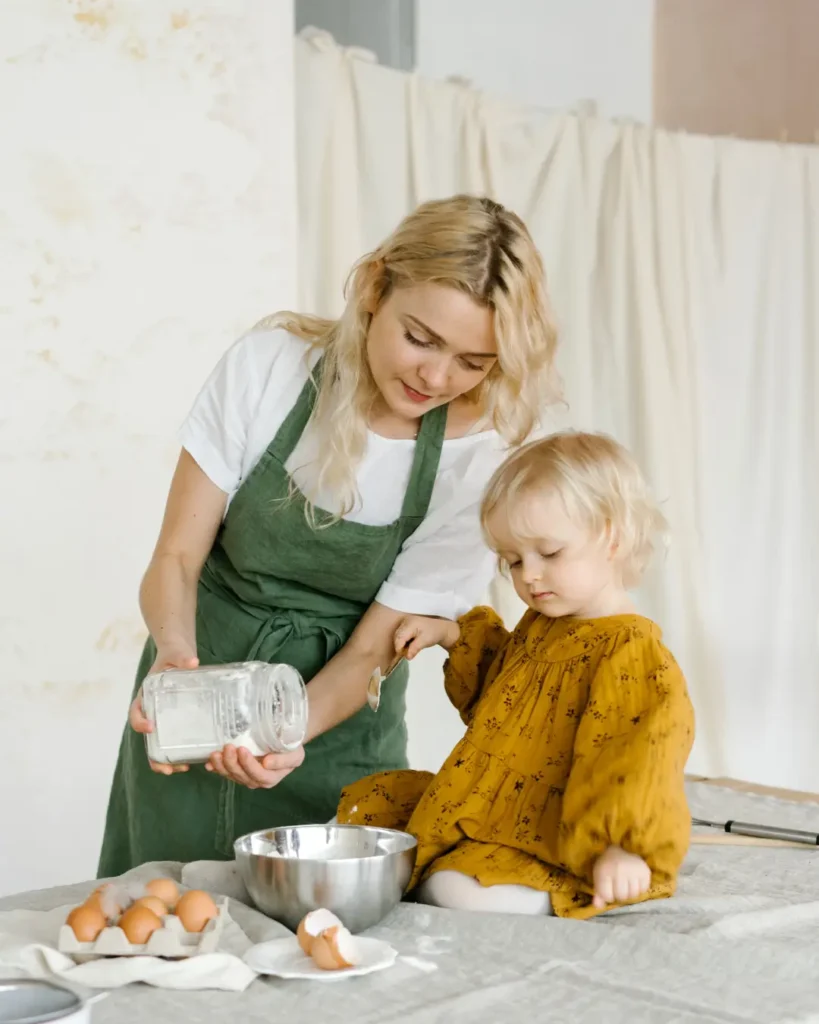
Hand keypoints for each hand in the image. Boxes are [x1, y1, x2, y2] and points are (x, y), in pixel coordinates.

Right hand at [130, 642, 198, 775]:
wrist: (180, 655)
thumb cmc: (174, 655)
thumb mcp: (177, 654)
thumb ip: (182, 657)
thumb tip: (192, 662)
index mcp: (146, 695)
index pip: (136, 711)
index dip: (140, 721)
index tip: (150, 727)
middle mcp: (152, 710)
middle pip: (146, 738)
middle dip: (153, 755)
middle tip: (166, 767)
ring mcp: (164, 718)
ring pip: (159, 744)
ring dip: (165, 760)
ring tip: (178, 770)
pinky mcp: (177, 721)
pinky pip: (175, 739)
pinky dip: (180, 752)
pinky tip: (193, 760)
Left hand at [206, 744, 305, 789]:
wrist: (285, 743)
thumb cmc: (291, 748)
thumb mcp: (295, 754)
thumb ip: (283, 760)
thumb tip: (267, 763)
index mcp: (271, 778)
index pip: (258, 774)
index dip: (248, 764)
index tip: (242, 749)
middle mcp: (256, 781)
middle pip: (242, 775)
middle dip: (232, 762)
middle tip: (228, 747)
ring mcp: (245, 776)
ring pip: (231, 774)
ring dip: (221, 765)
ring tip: (215, 753)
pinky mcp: (236, 771)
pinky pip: (225, 772)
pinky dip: (216, 768)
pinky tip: (209, 763)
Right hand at [394, 615, 459, 660]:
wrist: (440, 628)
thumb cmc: (434, 633)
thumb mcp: (425, 642)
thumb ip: (414, 648)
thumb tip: (407, 657)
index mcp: (410, 624)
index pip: (399, 638)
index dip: (399, 648)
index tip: (404, 656)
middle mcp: (405, 621)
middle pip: (397, 636)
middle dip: (400, 646)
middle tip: (407, 653)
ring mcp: (405, 622)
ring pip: (397, 635)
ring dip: (401, 644)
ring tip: (410, 649)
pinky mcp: (406, 624)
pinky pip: (400, 634)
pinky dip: (403, 641)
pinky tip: (410, 644)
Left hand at [592, 845, 650, 908]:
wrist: (619, 851)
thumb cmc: (607, 867)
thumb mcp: (598, 878)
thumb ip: (598, 893)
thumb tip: (597, 906)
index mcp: (604, 870)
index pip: (607, 896)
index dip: (608, 896)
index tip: (609, 890)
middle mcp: (619, 869)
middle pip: (622, 896)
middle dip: (620, 895)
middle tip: (619, 887)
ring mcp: (633, 869)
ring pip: (633, 894)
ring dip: (630, 893)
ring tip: (626, 885)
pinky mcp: (645, 870)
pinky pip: (643, 889)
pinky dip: (639, 889)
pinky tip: (634, 882)